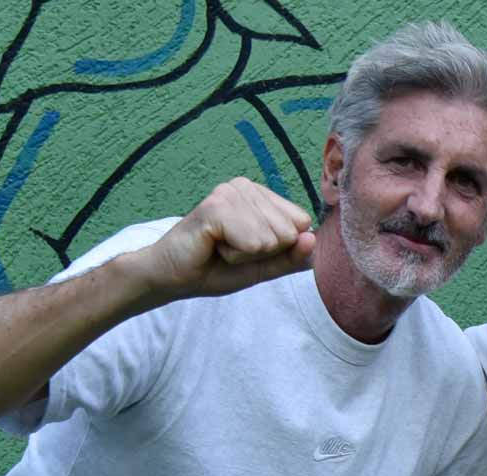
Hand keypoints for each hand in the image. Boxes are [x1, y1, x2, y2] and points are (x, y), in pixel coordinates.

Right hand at [128, 178, 315, 299]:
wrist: (173, 277)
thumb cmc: (216, 267)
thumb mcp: (264, 267)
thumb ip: (292, 257)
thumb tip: (312, 238)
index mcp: (261, 196)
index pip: (302, 223)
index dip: (279, 247)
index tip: (248, 248)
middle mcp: (247, 186)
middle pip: (289, 231)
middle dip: (262, 252)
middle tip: (231, 249)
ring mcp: (230, 193)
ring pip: (271, 238)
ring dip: (245, 254)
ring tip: (220, 247)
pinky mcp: (216, 206)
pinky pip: (253, 242)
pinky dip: (235, 255)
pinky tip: (214, 246)